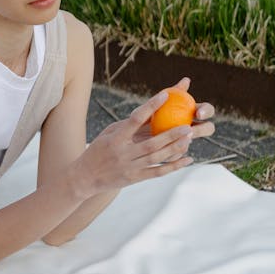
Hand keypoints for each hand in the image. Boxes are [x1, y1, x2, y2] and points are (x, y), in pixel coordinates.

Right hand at [74, 90, 198, 195]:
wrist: (84, 178)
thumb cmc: (98, 150)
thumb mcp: (108, 134)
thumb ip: (127, 125)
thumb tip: (150, 112)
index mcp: (115, 139)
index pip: (135, 119)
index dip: (150, 106)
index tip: (165, 95)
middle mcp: (123, 153)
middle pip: (151, 143)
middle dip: (171, 134)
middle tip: (188, 125)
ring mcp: (129, 168)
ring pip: (157, 158)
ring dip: (175, 148)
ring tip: (190, 138)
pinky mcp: (135, 178)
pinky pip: (158, 172)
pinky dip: (174, 166)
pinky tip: (188, 159)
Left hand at [132, 77, 214, 159]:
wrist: (132, 131)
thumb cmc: (148, 113)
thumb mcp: (157, 103)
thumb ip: (173, 93)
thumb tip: (186, 80)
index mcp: (194, 113)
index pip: (207, 110)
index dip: (207, 111)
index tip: (198, 113)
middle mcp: (194, 127)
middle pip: (208, 128)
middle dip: (203, 130)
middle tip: (190, 131)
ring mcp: (185, 141)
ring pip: (191, 143)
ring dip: (186, 143)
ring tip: (176, 142)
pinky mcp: (176, 153)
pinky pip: (178, 154)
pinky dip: (173, 154)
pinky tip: (164, 153)